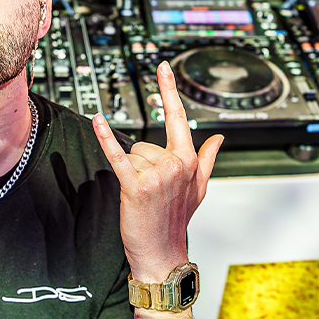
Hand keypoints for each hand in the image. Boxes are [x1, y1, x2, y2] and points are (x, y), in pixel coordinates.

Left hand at [92, 60, 221, 281]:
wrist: (161, 252)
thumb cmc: (177, 220)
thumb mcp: (198, 188)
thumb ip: (207, 158)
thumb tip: (220, 138)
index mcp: (188, 160)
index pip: (178, 118)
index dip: (168, 90)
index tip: (163, 67)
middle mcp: (175, 164)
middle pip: (145, 143)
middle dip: (141, 164)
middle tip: (150, 191)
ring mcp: (156, 175)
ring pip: (131, 154)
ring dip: (131, 172)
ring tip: (142, 196)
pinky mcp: (136, 186)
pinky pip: (117, 155)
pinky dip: (105, 138)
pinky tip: (98, 120)